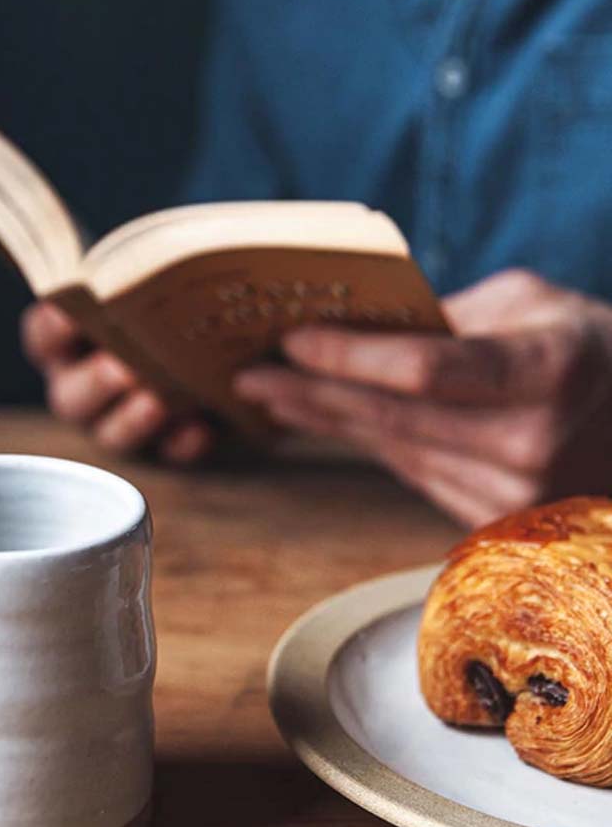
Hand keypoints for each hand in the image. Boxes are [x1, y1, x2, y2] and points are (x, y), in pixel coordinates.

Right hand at [21, 301, 213, 463]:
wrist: (226, 344)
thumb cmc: (181, 300)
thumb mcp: (173, 282)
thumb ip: (167, 285)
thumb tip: (182, 282)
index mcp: (73, 343)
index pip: (44, 338)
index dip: (48, 329)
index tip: (63, 312)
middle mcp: (85, 388)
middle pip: (70, 396)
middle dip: (93, 383)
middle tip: (118, 369)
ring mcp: (121, 422)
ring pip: (110, 433)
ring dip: (130, 420)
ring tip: (157, 402)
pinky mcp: (165, 447)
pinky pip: (167, 454)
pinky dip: (181, 443)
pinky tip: (200, 429)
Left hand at [234, 269, 611, 525]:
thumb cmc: (590, 349)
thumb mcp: (535, 305)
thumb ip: (450, 318)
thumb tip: (359, 333)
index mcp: (548, 371)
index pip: (425, 370)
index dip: (349, 357)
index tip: (291, 340)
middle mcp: (530, 443)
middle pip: (393, 419)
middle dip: (310, 394)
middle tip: (249, 376)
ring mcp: (513, 494)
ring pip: (392, 451)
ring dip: (325, 423)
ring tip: (270, 397)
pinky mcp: (494, 521)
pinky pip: (410, 473)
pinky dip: (365, 444)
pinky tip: (324, 423)